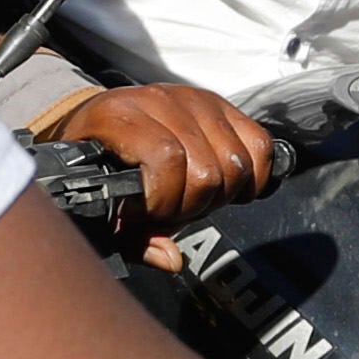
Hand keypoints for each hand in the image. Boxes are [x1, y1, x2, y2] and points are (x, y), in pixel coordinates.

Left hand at [42, 79, 276, 227]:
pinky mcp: (220, 104)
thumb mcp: (100, 200)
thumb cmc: (100, 159)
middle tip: (176, 210)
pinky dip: (255, 173)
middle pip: (206, 169)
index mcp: (119, 117)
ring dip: (223, 192)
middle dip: (194, 205)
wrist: (100, 117)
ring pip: (235, 160)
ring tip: (198, 196)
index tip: (151, 213)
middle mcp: (158, 101)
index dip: (166, 199)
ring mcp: (193, 99)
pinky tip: (232, 186)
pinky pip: (258, 142)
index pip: (167, 158)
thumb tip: (170, 259)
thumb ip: (131, 237)